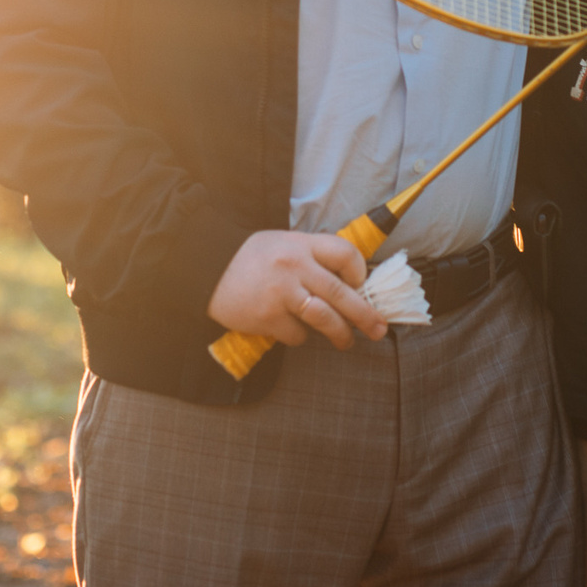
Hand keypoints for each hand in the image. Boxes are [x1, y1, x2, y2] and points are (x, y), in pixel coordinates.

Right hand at [206, 229, 386, 347]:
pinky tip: (291, 330)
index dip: (359, 272)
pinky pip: (297, 334)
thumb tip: (348, 284)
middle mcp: (294, 266)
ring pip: (325, 318)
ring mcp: (281, 292)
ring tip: (347, 342)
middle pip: (342, 292)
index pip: (345, 254)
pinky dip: (299, 336)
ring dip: (341, 334)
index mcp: (301, 244)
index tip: (360, 285)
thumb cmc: (250, 259)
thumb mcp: (282, 244)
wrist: (206, 269)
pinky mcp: (268, 317)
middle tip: (379, 329)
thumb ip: (311, 258)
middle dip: (365, 314)